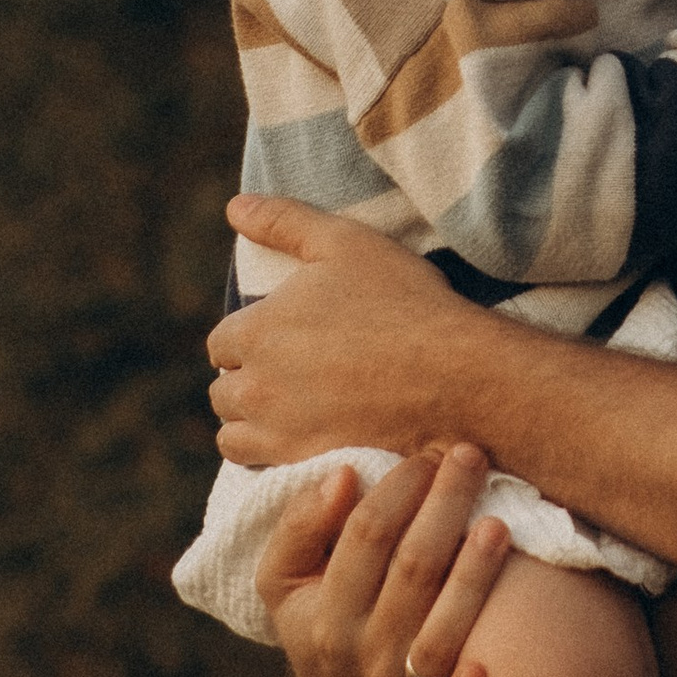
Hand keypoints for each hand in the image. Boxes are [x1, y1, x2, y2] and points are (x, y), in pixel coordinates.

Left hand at [209, 198, 487, 465]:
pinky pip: (263, 469)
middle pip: (223, 390)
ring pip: (233, 435)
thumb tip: (235, 206)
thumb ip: (284, 221)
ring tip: (290, 412)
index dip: (251, 337)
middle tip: (291, 374)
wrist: (455, 375)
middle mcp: (255, 386)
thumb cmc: (403, 302)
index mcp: (256, 330)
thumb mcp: (344, 242)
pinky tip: (306, 439)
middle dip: (247, 380)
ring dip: (251, 422)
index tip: (285, 338)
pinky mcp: (306, 465)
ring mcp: (279, 432)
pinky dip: (274, 456)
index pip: (222, 342)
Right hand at [255, 447, 512, 676]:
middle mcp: (361, 651)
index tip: (426, 455)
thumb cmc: (320, 615)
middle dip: (445, 507)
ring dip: (473, 578)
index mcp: (322, 611)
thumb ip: (300, 525)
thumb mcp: (285, 577)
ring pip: (440, 631)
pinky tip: (489, 664)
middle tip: (471, 457)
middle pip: (412, 570)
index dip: (399, 488)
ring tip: (499, 524)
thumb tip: (342, 476)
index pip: (366, 535)